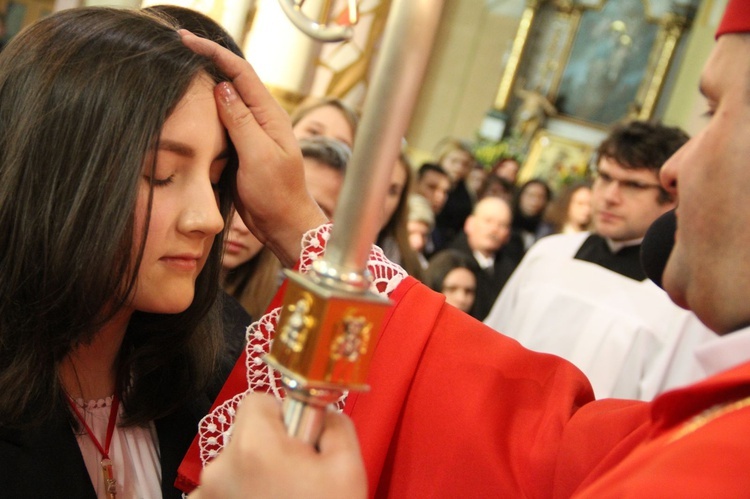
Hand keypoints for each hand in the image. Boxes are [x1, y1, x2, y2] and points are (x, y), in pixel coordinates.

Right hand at [180, 31, 327, 265]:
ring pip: (222, 102)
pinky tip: (184, 109)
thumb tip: (221, 87)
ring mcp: (249, 134)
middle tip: (174, 50)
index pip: (241, 73)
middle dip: (205, 62)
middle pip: (231, 81)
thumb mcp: (259, 157)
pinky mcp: (238, 149)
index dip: (214, 53)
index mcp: (269, 115)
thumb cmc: (277, 194)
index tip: (185, 41)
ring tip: (175, 72)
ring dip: (202, 86)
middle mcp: (260, 119)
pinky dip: (202, 113)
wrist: (282, 224)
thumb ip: (241, 122)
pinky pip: (218, 124)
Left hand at [190, 393, 366, 498]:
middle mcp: (219, 468)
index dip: (283, 415)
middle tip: (297, 477)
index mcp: (254, 446)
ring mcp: (206, 497)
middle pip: (245, 435)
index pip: (257, 401)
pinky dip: (240, 498)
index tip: (300, 441)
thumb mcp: (348, 467)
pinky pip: (222, 492)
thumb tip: (318, 412)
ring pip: (234, 465)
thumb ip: (333, 423)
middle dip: (271, 447)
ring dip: (254, 475)